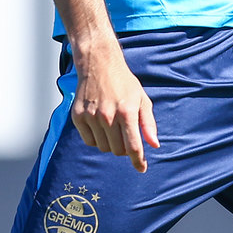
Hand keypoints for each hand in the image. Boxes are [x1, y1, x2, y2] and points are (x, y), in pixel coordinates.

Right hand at [70, 41, 158, 172]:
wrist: (98, 64)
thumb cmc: (124, 83)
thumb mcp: (142, 100)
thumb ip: (148, 124)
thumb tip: (154, 145)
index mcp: (127, 112)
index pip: (133, 146)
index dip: (138, 161)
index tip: (141, 168)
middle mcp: (108, 116)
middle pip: (118, 150)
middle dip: (125, 149)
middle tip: (126, 136)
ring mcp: (91, 116)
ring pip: (103, 147)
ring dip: (110, 143)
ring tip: (113, 127)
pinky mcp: (78, 116)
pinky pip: (89, 141)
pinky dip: (96, 139)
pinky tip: (100, 125)